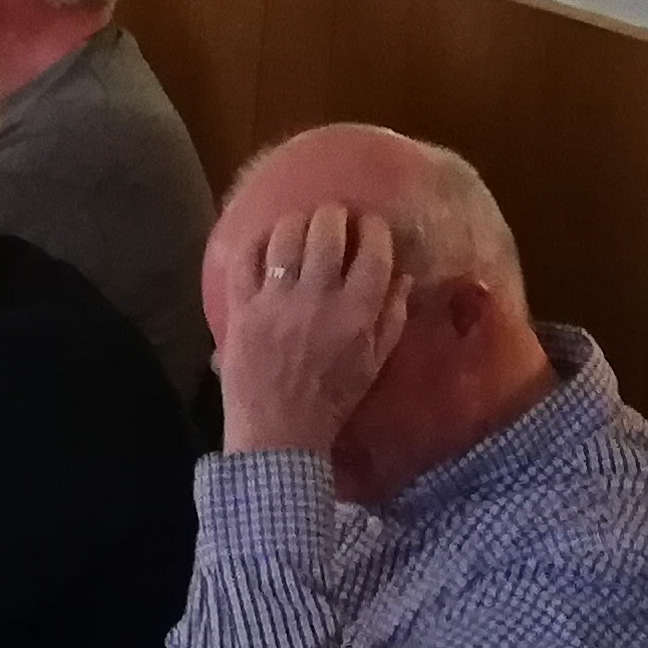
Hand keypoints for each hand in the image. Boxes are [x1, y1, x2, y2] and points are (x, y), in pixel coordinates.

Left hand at [210, 201, 408, 455]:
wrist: (279, 432)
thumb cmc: (333, 400)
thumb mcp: (375, 363)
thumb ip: (393, 316)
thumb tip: (405, 275)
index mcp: (358, 311)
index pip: (373, 249)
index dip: (374, 227)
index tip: (370, 225)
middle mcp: (318, 296)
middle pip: (327, 229)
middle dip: (333, 215)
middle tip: (334, 218)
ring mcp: (276, 299)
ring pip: (285, 234)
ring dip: (296, 221)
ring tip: (301, 225)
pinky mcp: (242, 307)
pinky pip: (245, 258)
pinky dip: (256, 242)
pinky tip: (265, 242)